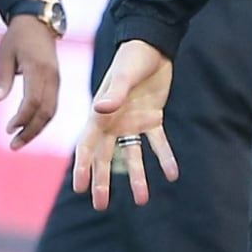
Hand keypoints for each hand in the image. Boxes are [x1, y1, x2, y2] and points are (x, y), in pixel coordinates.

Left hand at [0, 13, 60, 149]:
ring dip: (36, 129)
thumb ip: (2, 78)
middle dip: (30, 131)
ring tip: (19, 142)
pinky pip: (52, 106)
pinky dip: (41, 121)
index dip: (21, 118)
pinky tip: (28, 129)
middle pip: (45, 112)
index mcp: (38, 68)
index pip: (33, 101)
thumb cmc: (17, 37)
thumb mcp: (5, 54)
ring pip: (51, 112)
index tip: (7, 129)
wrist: (39, 22)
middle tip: (13, 145)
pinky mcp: (56, 83)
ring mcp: (56, 80)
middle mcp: (51, 77)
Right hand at [71, 38, 177, 208]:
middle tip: (100, 206)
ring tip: (142, 200)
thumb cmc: (131, 58)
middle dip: (102, 181)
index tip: (80, 188)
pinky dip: (164, 158)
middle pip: (105, 157)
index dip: (83, 167)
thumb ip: (113, 94)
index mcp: (100, 114)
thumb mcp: (123, 75)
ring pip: (132, 155)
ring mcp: (133, 123)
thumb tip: (100, 109)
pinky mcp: (153, 119)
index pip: (87, 146)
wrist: (153, 45)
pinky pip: (158, 143)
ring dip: (136, 176)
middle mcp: (113, 122)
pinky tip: (171, 175)